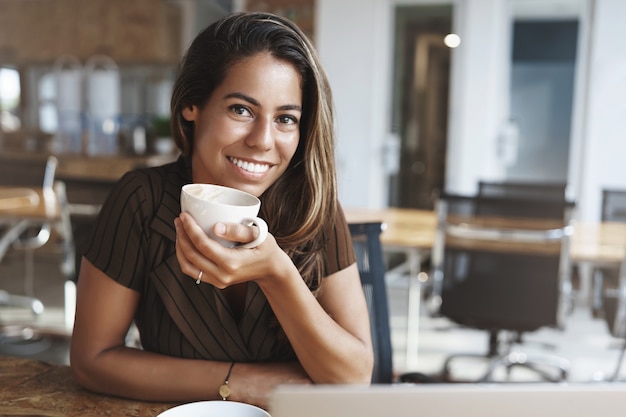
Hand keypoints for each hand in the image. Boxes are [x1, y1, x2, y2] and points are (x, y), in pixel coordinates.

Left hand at [175, 212, 290, 287]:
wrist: (272, 270)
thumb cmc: (266, 248)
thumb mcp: (259, 235)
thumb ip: (238, 230)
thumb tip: (216, 227)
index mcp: (231, 263)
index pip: (202, 244)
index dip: (190, 228)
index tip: (184, 215)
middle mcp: (222, 275)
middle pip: (191, 255)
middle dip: (181, 235)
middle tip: (179, 219)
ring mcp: (218, 280)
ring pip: (187, 266)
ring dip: (180, 247)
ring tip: (180, 230)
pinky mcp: (216, 281)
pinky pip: (192, 271)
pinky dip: (185, 257)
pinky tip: (185, 243)